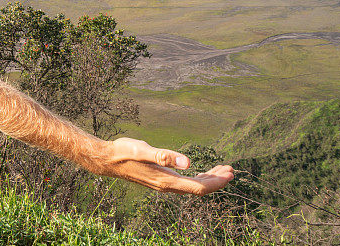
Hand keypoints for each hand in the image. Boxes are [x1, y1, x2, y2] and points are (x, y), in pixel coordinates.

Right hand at [97, 137, 233, 195]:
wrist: (108, 159)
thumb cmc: (124, 152)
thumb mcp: (143, 150)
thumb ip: (164, 156)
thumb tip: (188, 162)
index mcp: (166, 181)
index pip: (198, 187)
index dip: (216, 182)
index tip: (229, 172)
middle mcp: (167, 186)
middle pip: (198, 188)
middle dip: (216, 181)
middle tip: (231, 169)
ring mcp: (164, 184)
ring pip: (192, 186)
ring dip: (208, 179)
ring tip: (221, 169)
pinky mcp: (161, 179)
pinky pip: (184, 182)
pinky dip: (197, 177)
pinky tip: (199, 170)